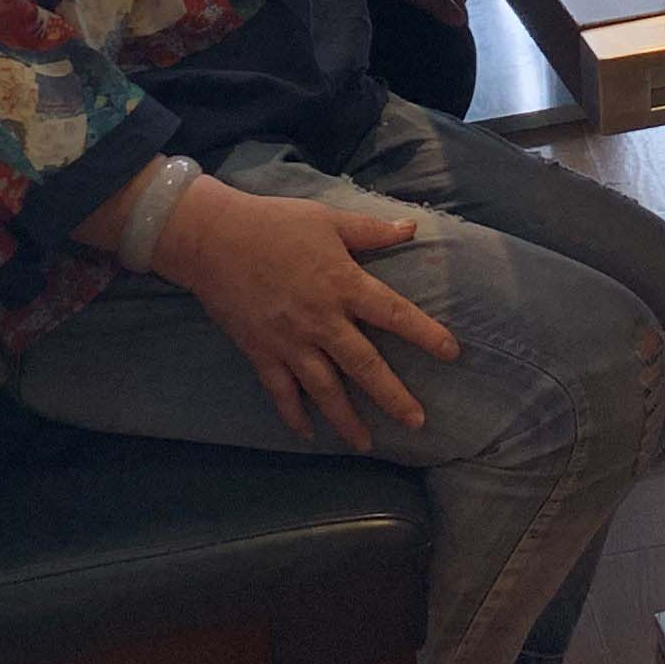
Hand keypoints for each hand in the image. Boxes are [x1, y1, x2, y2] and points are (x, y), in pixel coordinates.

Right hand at [158, 183, 461, 451]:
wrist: (213, 239)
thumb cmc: (274, 224)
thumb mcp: (328, 219)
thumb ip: (371, 231)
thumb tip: (412, 227)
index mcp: (343, 284)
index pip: (394, 313)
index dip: (425, 334)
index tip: (452, 353)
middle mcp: (322, 320)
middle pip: (364, 366)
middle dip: (392, 397)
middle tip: (417, 422)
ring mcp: (290, 341)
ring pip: (324, 389)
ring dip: (347, 419)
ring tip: (366, 444)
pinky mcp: (261, 353)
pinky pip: (281, 392)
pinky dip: (294, 415)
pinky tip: (308, 434)